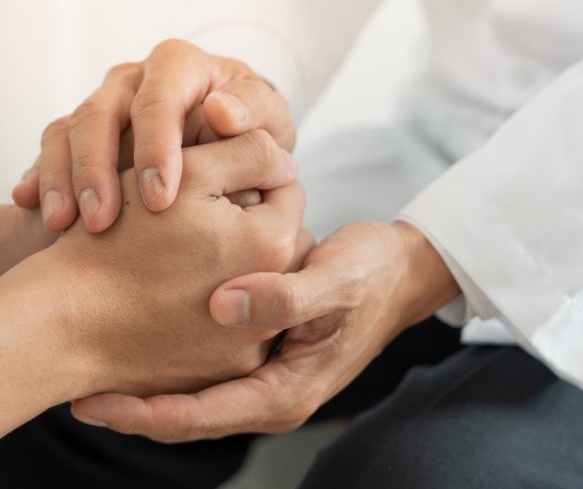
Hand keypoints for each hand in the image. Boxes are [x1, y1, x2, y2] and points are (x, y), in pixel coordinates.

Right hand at [0, 130, 306, 435]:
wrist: (65, 324)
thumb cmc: (119, 242)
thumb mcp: (188, 174)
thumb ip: (250, 153)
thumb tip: (286, 161)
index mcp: (272, 244)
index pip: (288, 190)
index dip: (255, 176)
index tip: (222, 182)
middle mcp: (275, 301)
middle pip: (282, 239)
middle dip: (255, 219)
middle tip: (207, 217)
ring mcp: (251, 343)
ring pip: (264, 280)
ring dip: (241, 261)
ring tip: (193, 254)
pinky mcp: (225, 368)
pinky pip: (242, 324)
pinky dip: (223, 303)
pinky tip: (185, 292)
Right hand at [12, 39, 294, 232]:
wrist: (233, 133)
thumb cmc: (254, 126)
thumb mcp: (267, 117)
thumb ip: (252, 111)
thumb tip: (220, 112)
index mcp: (181, 66)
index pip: (159, 98)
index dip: (155, 146)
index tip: (160, 198)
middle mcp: (137, 79)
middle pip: (101, 112)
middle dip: (98, 168)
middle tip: (102, 220)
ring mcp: (108, 102)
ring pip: (70, 129)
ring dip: (65, 178)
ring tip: (64, 224)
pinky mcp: (88, 129)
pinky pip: (54, 146)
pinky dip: (44, 176)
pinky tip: (38, 209)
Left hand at [70, 222, 459, 441]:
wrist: (397, 271)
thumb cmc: (371, 274)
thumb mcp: (337, 280)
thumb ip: (287, 296)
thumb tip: (223, 308)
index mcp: (288, 389)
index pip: (203, 416)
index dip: (146, 413)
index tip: (94, 402)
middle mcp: (272, 390)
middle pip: (190, 411)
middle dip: (135, 403)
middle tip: (79, 384)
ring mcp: (267, 371)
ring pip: (196, 388)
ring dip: (149, 380)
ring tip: (97, 364)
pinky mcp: (263, 348)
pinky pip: (210, 362)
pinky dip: (174, 356)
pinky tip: (145, 330)